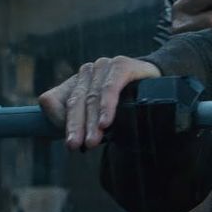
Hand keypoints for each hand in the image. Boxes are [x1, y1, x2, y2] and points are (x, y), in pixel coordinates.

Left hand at [39, 56, 161, 151]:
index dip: (57, 120)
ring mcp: (103, 66)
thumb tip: (71, 144)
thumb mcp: (102, 115)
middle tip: (74, 146)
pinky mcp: (120, 65)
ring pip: (91, 97)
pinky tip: (106, 123)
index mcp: (75, 83)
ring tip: (92, 141)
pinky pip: (110, 88)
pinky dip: (107, 106)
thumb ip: (84, 124)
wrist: (158, 81)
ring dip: (91, 121)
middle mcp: (86, 72)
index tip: (68, 141)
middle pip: (74, 101)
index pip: (53, 99)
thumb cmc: (128, 102)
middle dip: (74, 126)